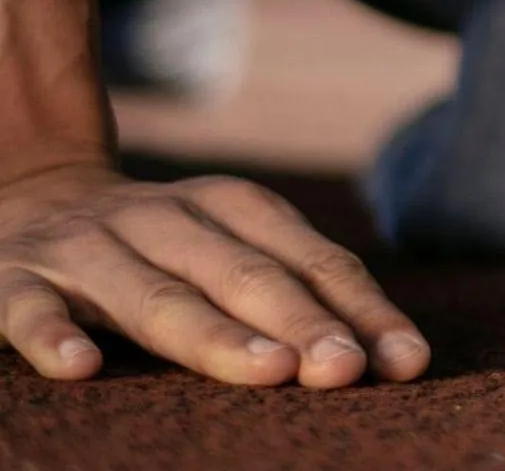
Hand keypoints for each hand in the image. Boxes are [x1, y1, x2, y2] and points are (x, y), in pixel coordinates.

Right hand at [0, 161, 429, 385]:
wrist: (28, 193)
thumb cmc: (160, 245)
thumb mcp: (228, 247)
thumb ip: (294, 290)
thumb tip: (387, 356)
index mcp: (232, 206)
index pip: (311, 259)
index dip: (360, 309)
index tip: (406, 361)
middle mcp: (167, 217)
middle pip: (244, 275)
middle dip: (300, 321)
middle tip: (344, 369)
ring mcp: (90, 247)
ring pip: (154, 295)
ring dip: (211, 333)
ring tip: (266, 371)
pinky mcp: (16, 279)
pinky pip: (31, 309)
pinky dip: (54, 336)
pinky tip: (80, 369)